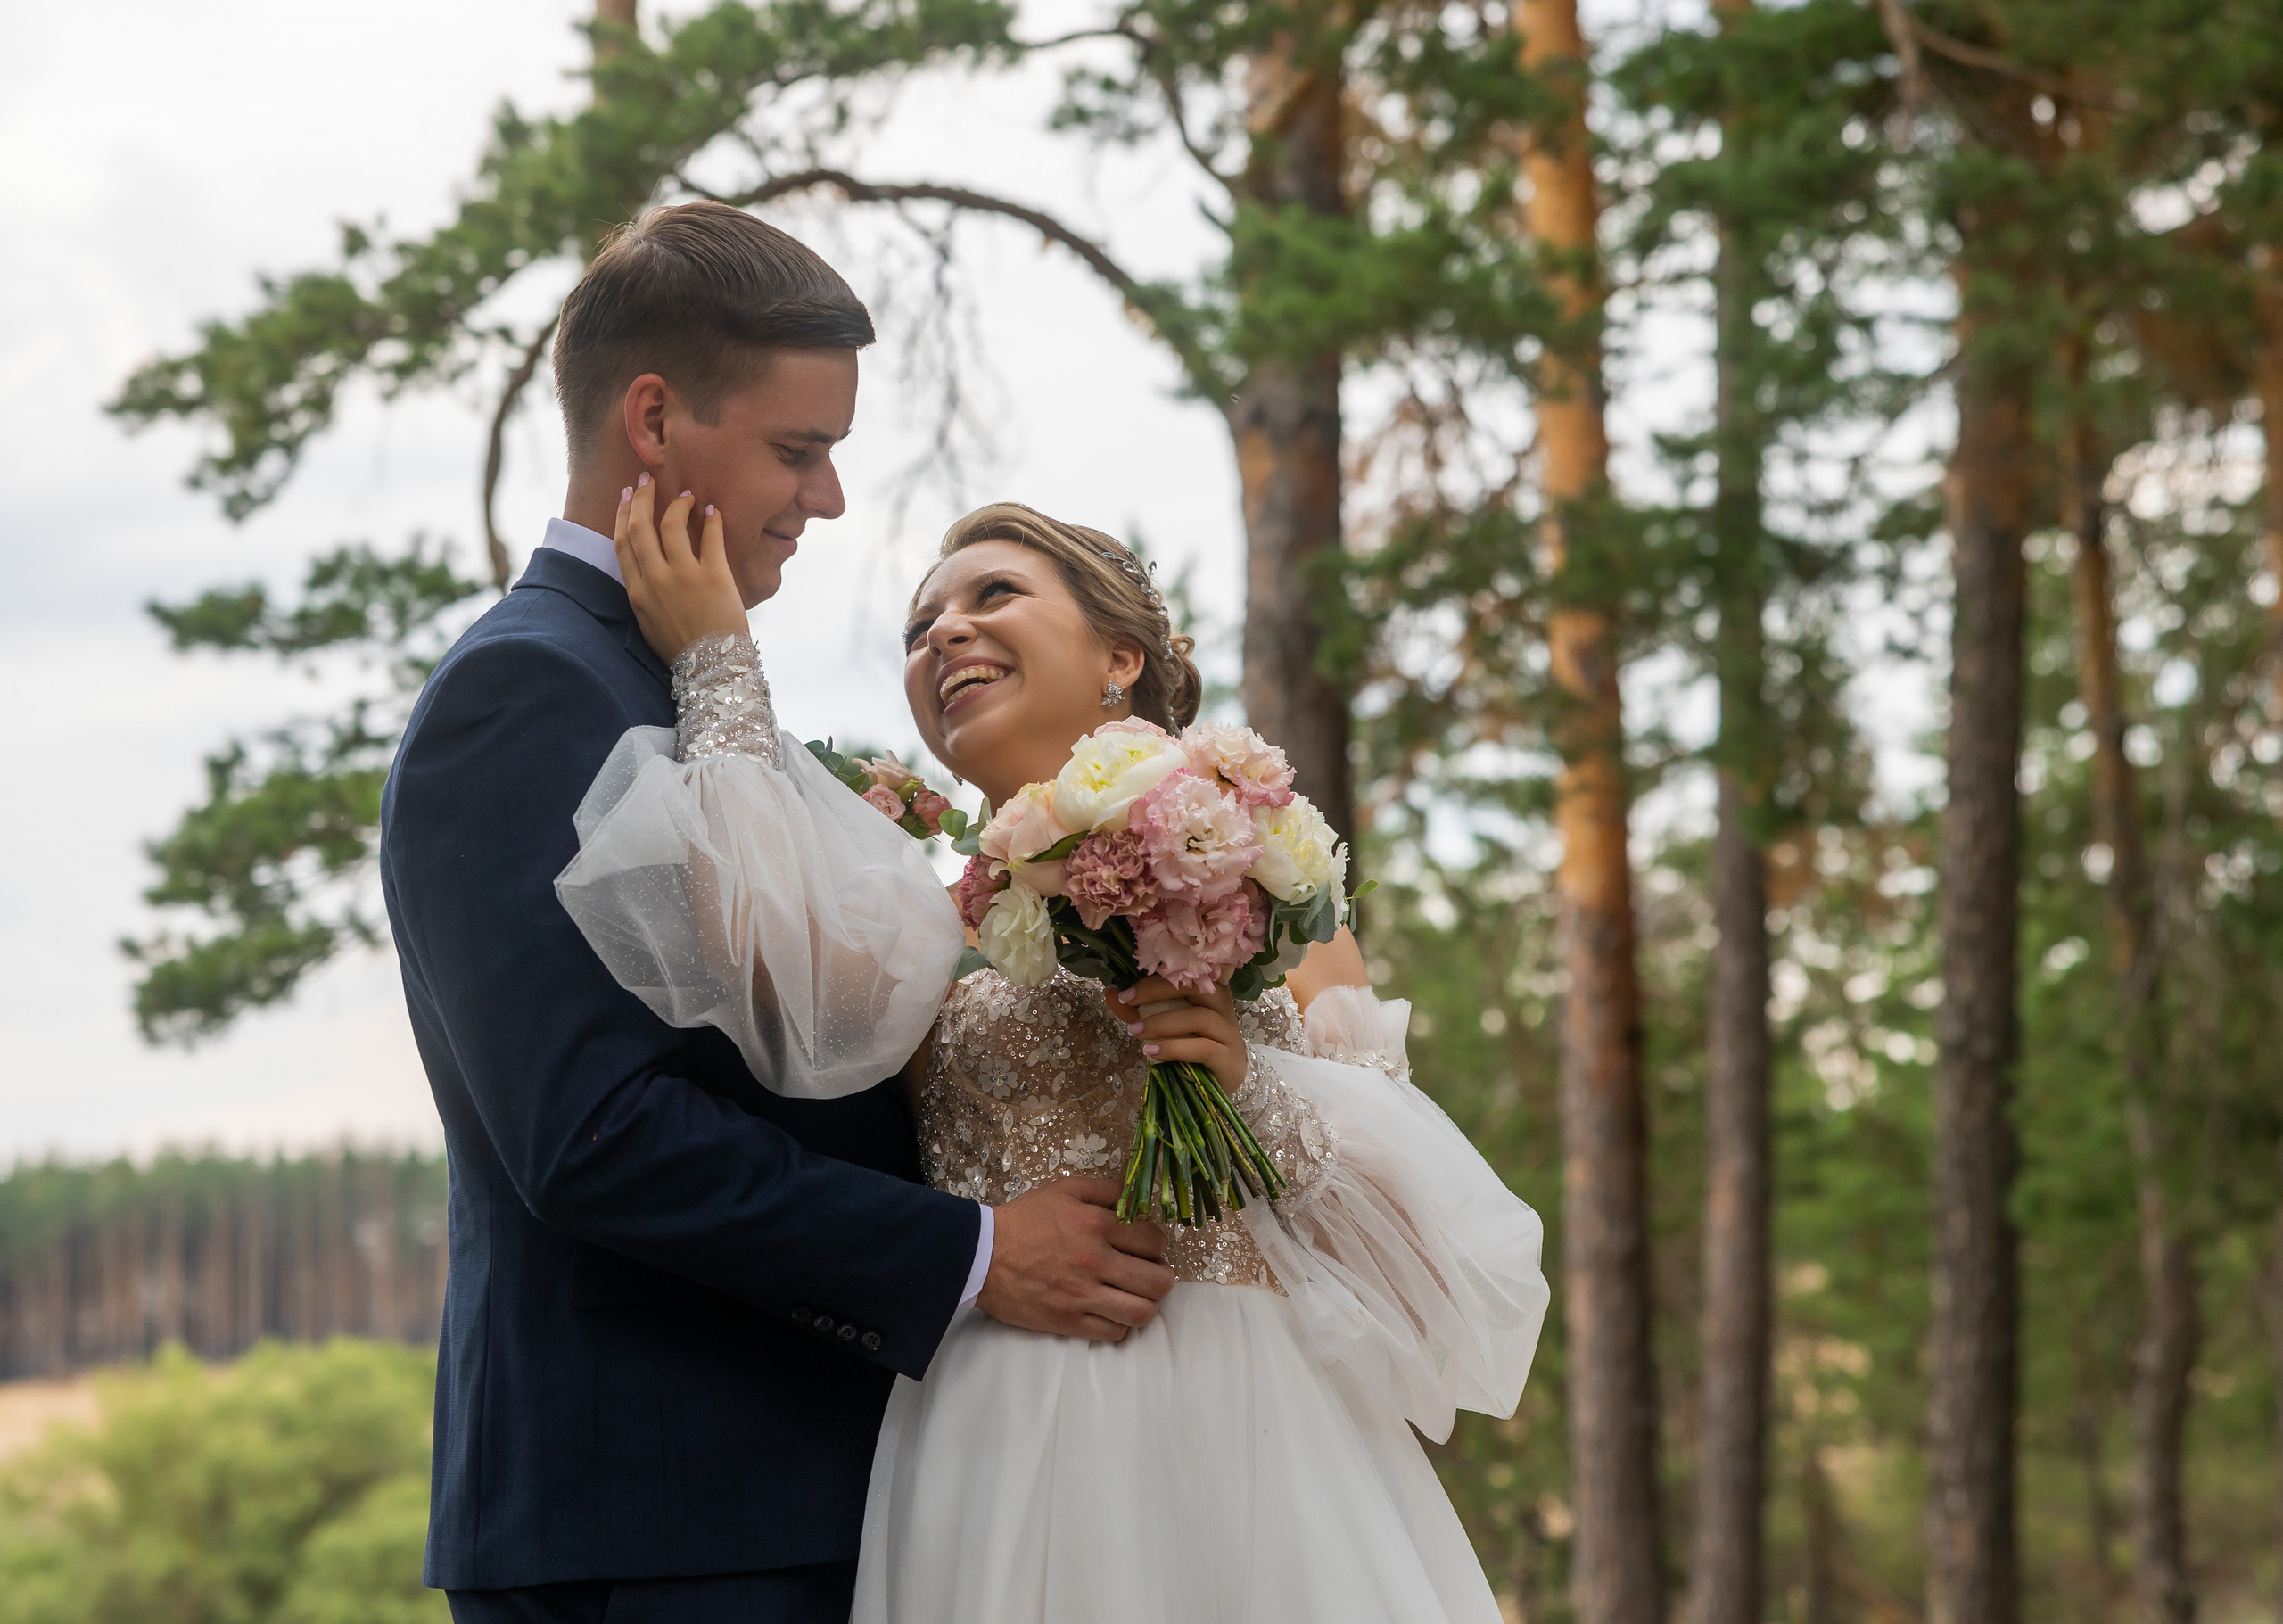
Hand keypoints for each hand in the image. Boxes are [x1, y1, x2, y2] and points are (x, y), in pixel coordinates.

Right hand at [613, 475, 748, 662]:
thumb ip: (644, 593)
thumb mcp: (650, 623)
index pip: (623, 543)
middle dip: (642, 498)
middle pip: (641, 527)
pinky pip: (711, 537)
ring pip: (672, 525)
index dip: (623, 515)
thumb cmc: (682, 649)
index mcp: (638, 592)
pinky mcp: (715, 577)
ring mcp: (685, 577)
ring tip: (687, 495)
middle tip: (647, 480)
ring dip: (678, 505)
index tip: (627, 496)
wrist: (712, 670)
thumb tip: (645, 566)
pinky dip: (712, 520)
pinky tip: (712, 511)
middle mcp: (657, 580)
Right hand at [977, 1177, 1173, 1341]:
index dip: (1156, 1245)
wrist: (980, 1255)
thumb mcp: (1064, 1190)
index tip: (1146, 1247)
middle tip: (1147, 1273)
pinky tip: (1109, 1310)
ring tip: (1133, 1295)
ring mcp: (1083, 1296)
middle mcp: (1095, 1262)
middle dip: (1161, 1277)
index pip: (1154, 1241)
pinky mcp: (1068, 1322)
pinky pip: (1114, 1332)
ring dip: (1145, 1304)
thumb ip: (1105, 1190)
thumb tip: (1136, 1198)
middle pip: (1158, 1282)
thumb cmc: (1023, 1220)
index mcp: (1097, 1225)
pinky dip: (1118, 1324)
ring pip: (1141, 1312)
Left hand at [1104, 975, 1248, 1096]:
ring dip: (1162, 1023)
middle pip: (1198, 986)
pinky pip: (1203, 1048)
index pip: (1192, 971)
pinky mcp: (1229, 1060)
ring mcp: (1231, 1035)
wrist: (1213, 1089)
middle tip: (1128, 1001)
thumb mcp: (1161, 1027)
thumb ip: (1139, 1011)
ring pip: (1199, 1018)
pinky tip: (1152, 1051)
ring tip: (1136, 1032)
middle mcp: (1225, 1008)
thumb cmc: (1188, 1053)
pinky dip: (1174, 1048)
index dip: (1159, 975)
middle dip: (1157, 991)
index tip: (1127, 990)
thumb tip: (1111, 992)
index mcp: (1211, 992)